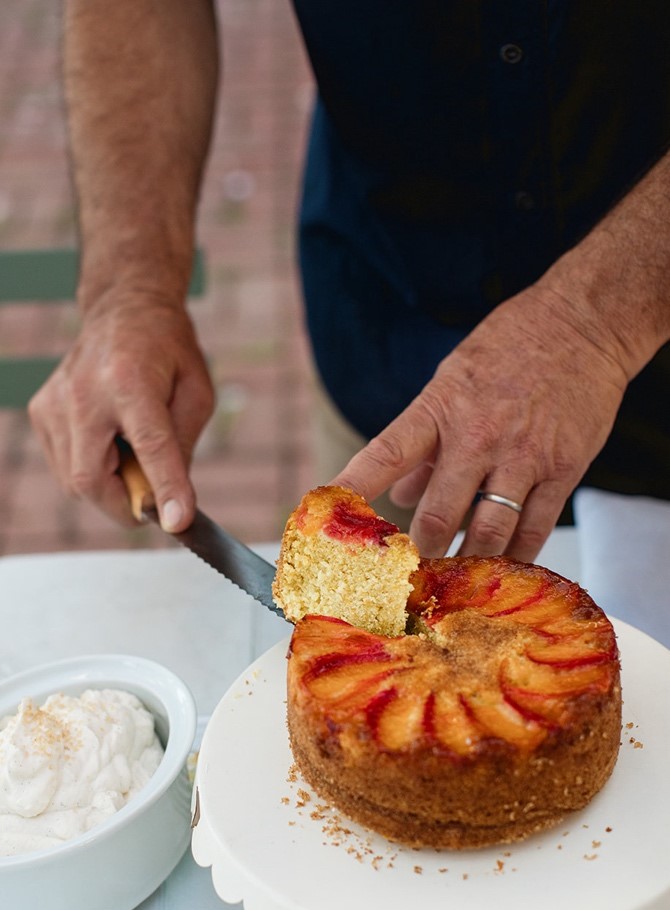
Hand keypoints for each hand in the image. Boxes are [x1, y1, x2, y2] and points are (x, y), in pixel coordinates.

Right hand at [28, 289, 213, 530]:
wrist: (122, 309)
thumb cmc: (166, 352)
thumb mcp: (195, 394)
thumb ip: (181, 449)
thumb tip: (171, 505)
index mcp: (131, 381)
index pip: (149, 446)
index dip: (164, 488)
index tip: (176, 522)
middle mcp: (82, 393)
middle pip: (91, 480)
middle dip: (124, 505)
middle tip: (153, 499)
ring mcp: (53, 403)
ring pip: (74, 483)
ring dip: (109, 487)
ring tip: (130, 453)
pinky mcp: (39, 412)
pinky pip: (64, 468)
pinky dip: (91, 471)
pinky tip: (108, 442)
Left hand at [335, 283, 628, 561]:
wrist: (583, 322)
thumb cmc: (509, 349)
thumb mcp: (451, 382)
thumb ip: (424, 443)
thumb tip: (400, 494)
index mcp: (440, 409)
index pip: (386, 454)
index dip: (355, 487)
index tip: (329, 515)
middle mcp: (478, 436)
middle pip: (439, 514)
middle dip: (420, 553)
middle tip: (407, 579)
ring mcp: (523, 455)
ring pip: (489, 532)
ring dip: (467, 564)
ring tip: (453, 584)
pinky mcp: (564, 469)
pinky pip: (535, 528)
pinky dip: (516, 556)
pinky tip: (501, 570)